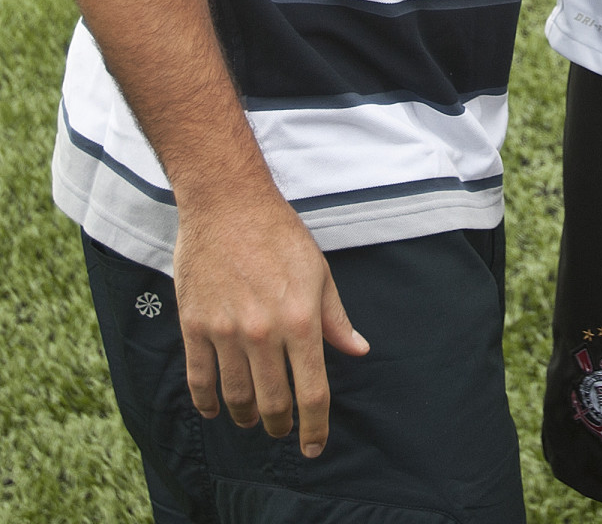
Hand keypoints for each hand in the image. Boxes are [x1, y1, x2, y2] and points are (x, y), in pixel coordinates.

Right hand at [173, 188, 368, 456]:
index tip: (314, 447)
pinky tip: (215, 409)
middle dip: (280, 426)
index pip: (313, 392)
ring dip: (246, 417)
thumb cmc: (279, 233)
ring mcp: (226, 331)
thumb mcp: (319, 271)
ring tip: (252, 419)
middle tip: (282, 430)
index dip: (315, 428)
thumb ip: (336, 318)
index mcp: (301, 320)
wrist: (227, 203)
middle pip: (273, 404)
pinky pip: (199, 379)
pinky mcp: (195, 324)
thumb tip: (357, 350)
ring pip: (236, 397)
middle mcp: (264, 332)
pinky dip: (207, 402)